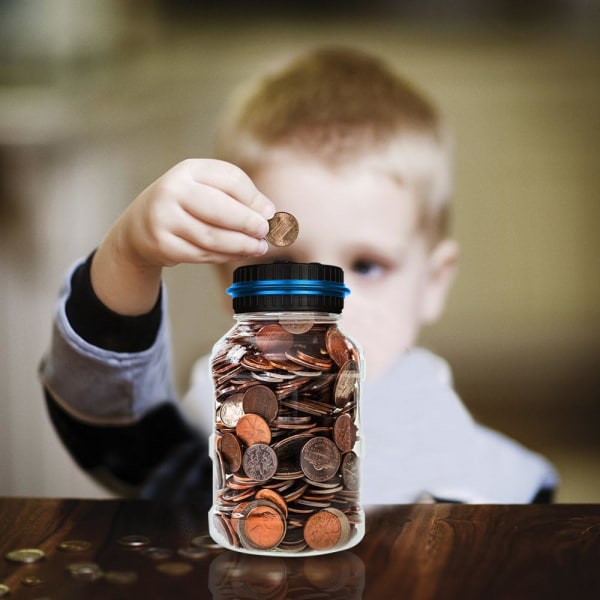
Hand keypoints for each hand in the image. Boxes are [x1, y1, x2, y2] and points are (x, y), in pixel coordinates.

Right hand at [116, 158, 273, 267]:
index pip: (230, 180)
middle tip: (264, 231)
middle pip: (220, 209)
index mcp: (188, 170)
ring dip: (241, 245)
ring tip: (258, 247)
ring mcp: (164, 219)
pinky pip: (202, 254)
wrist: (140, 226)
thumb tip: (267, 211)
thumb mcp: (205, 188)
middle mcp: (172, 191)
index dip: (254, 198)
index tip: (269, 212)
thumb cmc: (183, 204)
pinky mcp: (163, 245)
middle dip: (248, 223)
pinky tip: (237, 254)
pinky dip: (225, 256)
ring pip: (212, 237)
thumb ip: (236, 194)